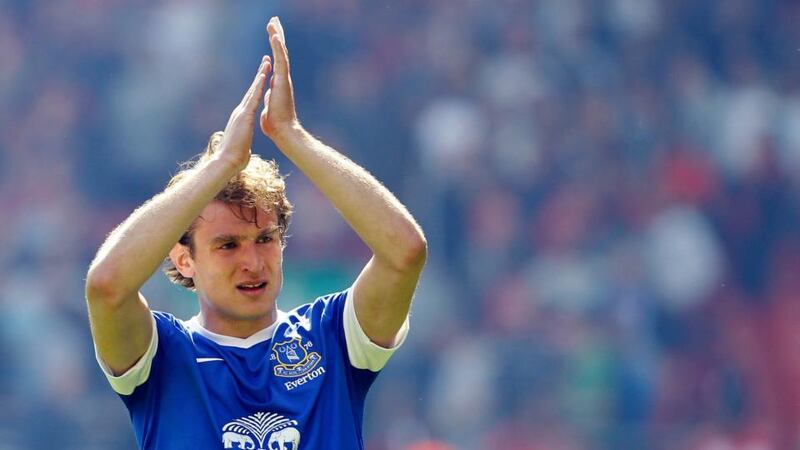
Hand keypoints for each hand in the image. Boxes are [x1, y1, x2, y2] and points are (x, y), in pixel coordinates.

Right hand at [216, 55, 270, 171]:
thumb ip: (242, 140)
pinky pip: (254, 98)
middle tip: (266, 62)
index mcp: (241, 119)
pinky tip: (264, 77)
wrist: (227, 161)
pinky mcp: (245, 116)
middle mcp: (240, 112)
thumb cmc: (234, 157)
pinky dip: (259, 87)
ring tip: (267, 63)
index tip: (263, 76)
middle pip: (252, 90)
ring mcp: (242, 113)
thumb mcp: (242, 145)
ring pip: (253, 90)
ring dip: (260, 76)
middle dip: (260, 76)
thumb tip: (243, 145)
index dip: (257, 87)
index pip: (251, 100)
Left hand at [260, 17, 298, 139]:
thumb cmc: (275, 124)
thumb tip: (266, 96)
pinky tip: (274, 36)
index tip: (273, 34)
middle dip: (278, 35)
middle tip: (275, 20)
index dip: (274, 47)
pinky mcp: (283, 81)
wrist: (283, 131)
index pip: (276, 61)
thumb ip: (268, 99)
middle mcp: (283, 78)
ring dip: (277, 36)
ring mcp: (284, 78)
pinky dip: (278, 47)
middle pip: (280, 52)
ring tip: (273, 22)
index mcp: (278, 83)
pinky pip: (280, 60)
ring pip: (281, 53)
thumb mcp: (268, 107)